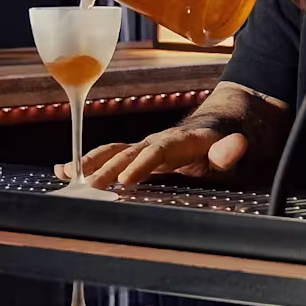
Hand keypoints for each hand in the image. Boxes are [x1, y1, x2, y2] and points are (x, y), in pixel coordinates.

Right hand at [65, 123, 250, 188]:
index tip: (127, 179)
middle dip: (109, 167)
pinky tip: (65, 170)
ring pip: (116, 152)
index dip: (142, 164)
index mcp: (183, 141)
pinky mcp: (141, 155)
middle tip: (88, 184)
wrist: (227, 122)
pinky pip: (113, 157)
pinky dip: (90, 162)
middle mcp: (160, 141)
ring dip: (92, 163)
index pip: (160, 151)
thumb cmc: (232, 139)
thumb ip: (233, 149)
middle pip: (131, 152)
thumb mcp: (239, 146)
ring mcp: (148, 147)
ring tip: (67, 173)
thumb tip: (235, 144)